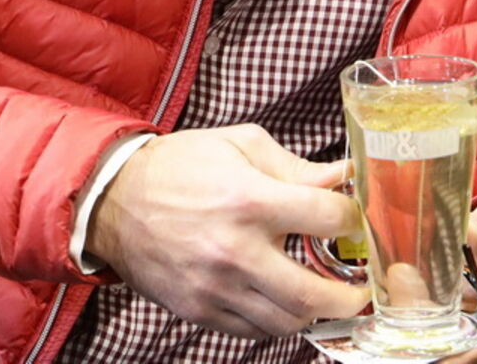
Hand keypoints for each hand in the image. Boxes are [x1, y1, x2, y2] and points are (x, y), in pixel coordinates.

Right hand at [86, 124, 367, 337]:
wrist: (112, 200)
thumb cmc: (182, 165)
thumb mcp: (242, 145)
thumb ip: (297, 167)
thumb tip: (344, 178)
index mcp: (249, 200)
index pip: (326, 218)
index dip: (352, 219)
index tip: (356, 221)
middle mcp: (233, 251)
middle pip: (311, 293)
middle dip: (350, 297)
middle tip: (364, 289)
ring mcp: (214, 288)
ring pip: (284, 321)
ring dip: (315, 313)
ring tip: (327, 295)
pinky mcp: (198, 310)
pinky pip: (252, 331)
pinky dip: (277, 321)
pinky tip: (286, 301)